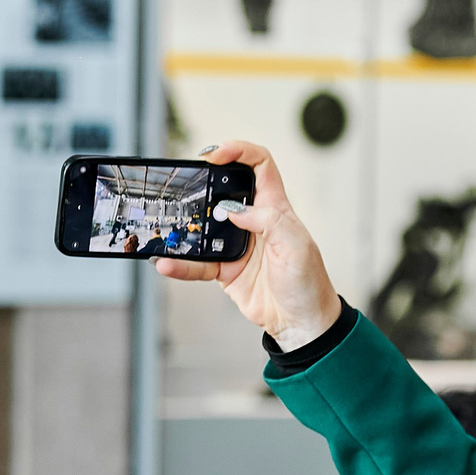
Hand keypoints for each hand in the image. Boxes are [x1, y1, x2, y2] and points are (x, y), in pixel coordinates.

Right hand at [150, 140, 341, 350]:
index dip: (239, 152)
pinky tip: (167, 263)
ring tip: (167, 227)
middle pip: (224, 190)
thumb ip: (269, 221)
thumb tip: (235, 209)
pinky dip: (181, 264)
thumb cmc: (308, 282)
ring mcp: (236, 245)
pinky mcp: (224, 270)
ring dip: (185, 228)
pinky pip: (197, 263)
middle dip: (203, 183)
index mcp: (275, 208)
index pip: (259, 166)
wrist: (301, 323)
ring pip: (204, 228)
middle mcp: (253, 222)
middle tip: (185, 184)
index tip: (215, 155)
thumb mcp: (296, 246)